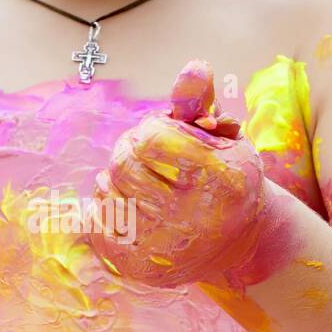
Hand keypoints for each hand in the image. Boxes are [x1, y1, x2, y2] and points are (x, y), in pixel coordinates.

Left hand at [89, 61, 264, 287]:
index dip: (149, 131)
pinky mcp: (138, 266)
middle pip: (122, 165)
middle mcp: (195, 218)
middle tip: (147, 159)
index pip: (150, 138)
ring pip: (106, 190)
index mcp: (221, 179)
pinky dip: (106, 206)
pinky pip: (96, 220)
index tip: (162, 138)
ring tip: (142, 184)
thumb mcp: (221, 136)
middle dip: (129, 154)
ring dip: (115, 179)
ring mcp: (165, 247)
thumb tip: (194, 65)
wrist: (235, 242)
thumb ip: (199, 102)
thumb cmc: (224, 178)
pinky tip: (131, 208)